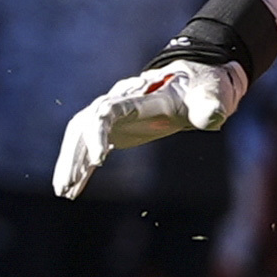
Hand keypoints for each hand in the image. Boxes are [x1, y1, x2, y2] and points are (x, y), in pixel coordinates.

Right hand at [53, 59, 246, 199]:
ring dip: (70, 162)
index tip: (99, 159)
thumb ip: (209, 106)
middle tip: (69, 184)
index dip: (99, 131)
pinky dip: (80, 167)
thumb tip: (213, 117)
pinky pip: (89, 148)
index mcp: (139, 97)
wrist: (195, 84)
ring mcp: (114, 115)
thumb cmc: (203, 90)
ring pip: (80, 136)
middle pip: (85, 124)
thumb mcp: (211, 96)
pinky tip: (71, 190)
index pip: (110, 110)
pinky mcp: (115, 129)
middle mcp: (119, 102)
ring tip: (64, 192)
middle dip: (75, 153)